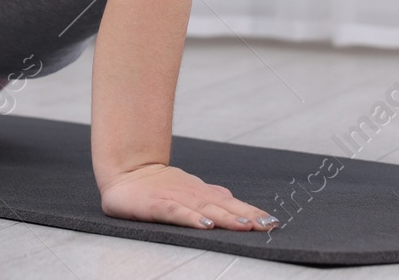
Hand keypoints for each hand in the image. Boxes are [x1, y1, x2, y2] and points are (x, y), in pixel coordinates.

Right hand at [98, 163, 279, 231]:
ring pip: (206, 209)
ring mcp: (176, 199)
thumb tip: (233, 201)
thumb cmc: (157, 184)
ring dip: (227, 218)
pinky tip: (206, 225)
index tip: (273, 221)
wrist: (125, 172)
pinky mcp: (157, 205)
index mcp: (202, 193)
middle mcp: (193, 195)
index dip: (252, 212)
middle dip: (248, 216)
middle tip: (269, 225)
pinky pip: (177, 213)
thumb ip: (209, 196)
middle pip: (225, 207)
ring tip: (246, 226)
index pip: (232, 204)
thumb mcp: (187, 189)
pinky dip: (192, 218)